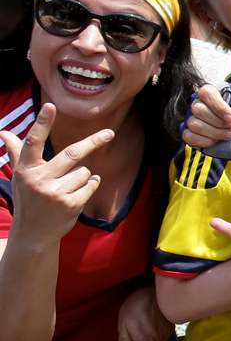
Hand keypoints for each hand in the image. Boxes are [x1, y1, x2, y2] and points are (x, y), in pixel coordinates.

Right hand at [0, 104, 109, 244]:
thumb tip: (3, 132)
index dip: (42, 123)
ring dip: (83, 176)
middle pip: (73, 154)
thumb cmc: (29, 199)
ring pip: (85, 172)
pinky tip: (77, 194)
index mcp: (26, 170)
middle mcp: (39, 180)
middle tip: (110, 133)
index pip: (33, 141)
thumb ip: (16, 153)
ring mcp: (55, 193)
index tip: (50, 105)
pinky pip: (92, 185)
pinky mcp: (71, 204)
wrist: (33, 234)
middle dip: (94, 142)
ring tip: (67, 188)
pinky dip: (90, 185)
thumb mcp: (21, 177)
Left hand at [114, 284, 173, 340]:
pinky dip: (156, 334)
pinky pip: (163, 335)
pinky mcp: (171, 326)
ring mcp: (167, 332)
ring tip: (142, 329)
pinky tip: (150, 323)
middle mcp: (159, 339)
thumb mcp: (124, 323)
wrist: (152, 289)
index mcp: (146, 340)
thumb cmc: (136, 305)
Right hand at [184, 46, 230, 174]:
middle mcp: (200, 103)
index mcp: (213, 92)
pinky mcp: (191, 135)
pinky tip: (216, 142)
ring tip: (228, 135)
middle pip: (198, 110)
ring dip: (215, 133)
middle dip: (219, 123)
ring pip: (193, 124)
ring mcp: (194, 119)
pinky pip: (189, 136)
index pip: (205, 93)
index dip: (219, 108)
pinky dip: (204, 142)